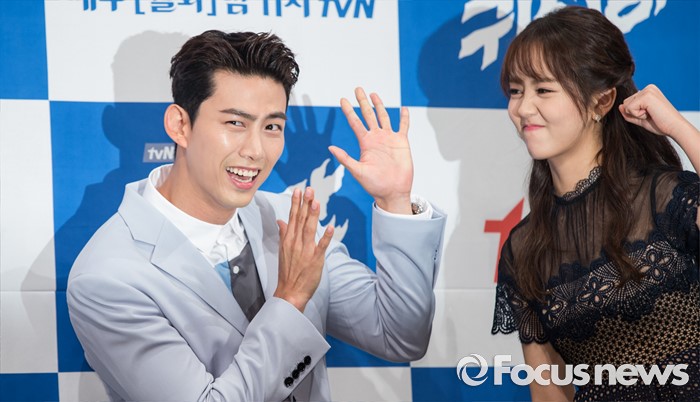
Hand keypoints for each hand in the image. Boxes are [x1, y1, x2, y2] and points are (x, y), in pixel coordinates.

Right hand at [275, 187, 333, 311]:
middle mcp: (296, 242)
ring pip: (309, 229)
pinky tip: (330, 227)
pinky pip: (321, 246)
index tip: (298, 190)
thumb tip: (281, 220)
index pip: (292, 217)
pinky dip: (326, 237)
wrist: (289, 291)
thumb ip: (283, 233)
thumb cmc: (287, 271)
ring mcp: (305, 250)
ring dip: (313, 215)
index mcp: (289, 239)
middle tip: (309, 189)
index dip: (295, 203)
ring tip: (316, 202)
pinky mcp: (315, 259)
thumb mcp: (283, 250)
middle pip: (300, 220)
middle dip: (304, 203)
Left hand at [329, 87, 412, 214]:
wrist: (392, 192)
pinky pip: (403, 127)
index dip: (348, 111)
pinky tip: (404, 108)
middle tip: (358, 89)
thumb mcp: (357, 171)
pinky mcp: (402, 142)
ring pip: (384, 117)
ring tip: (374, 95)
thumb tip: (330, 147)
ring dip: (379, 105)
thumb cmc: (374, 185)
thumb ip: (345, 158)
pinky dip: (404, 118)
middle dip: (363, 102)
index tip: (342, 100)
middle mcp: (376, 138)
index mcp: (365, 143)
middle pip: (368, 115)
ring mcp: (389, 139)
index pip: (355, 123)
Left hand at [618, 84, 695, 139]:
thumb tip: (619, 106)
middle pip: (625, 103)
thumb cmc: (661, 123)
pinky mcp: (646, 96)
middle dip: (635, 113)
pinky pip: (629, 109)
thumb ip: (629, 112)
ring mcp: (648, 90)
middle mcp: (648, 88)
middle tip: (651, 115)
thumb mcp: (640, 118)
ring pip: (626, 106)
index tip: (651, 114)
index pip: (628, 103)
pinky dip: (638, 115)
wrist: (675, 127)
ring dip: (636, 114)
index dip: (636, 113)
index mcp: (648, 91)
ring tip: (651, 114)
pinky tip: (651, 114)